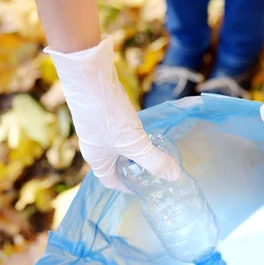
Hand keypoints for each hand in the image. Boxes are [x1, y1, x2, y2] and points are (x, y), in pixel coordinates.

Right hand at [46, 38, 180, 191]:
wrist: (89, 76)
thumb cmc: (107, 116)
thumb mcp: (134, 143)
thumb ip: (154, 160)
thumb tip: (174, 177)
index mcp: (96, 159)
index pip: (111, 181)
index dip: (127, 187)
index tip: (144, 187)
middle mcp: (94, 146)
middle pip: (116, 164)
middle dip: (134, 168)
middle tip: (155, 170)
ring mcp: (98, 128)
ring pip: (118, 146)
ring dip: (134, 150)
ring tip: (154, 150)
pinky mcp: (103, 111)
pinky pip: (119, 129)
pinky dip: (132, 133)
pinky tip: (144, 129)